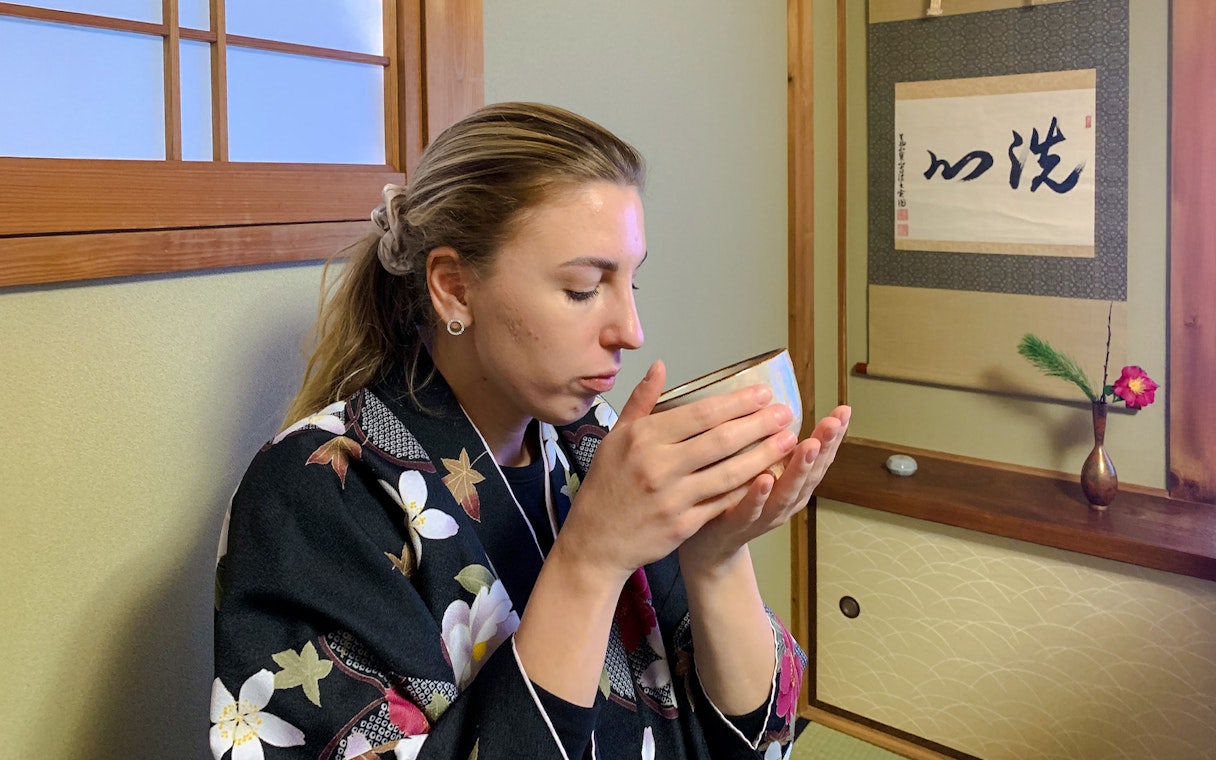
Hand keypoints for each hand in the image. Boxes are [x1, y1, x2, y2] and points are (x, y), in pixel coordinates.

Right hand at [553, 360, 800, 584]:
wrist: (595, 541)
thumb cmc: (607, 485)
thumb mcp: (616, 437)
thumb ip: (641, 401)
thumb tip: (660, 367)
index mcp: (642, 438)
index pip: (699, 414)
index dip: (736, 403)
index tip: (763, 394)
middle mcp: (657, 465)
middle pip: (720, 440)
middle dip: (759, 425)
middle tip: (786, 413)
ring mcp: (671, 498)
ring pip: (728, 473)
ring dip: (763, 456)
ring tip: (788, 441)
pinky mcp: (682, 525)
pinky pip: (723, 503)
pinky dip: (748, 490)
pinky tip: (769, 476)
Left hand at [678, 405, 851, 575]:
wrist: (710, 546)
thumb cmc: (734, 497)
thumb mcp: (759, 466)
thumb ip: (769, 442)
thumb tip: (773, 399)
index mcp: (793, 483)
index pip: (819, 456)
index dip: (833, 436)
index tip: (843, 411)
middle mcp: (786, 500)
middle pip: (811, 472)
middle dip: (825, 446)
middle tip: (834, 422)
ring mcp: (764, 514)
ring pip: (787, 491)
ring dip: (798, 468)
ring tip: (809, 445)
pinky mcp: (738, 524)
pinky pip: (750, 509)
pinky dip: (759, 495)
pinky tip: (764, 478)